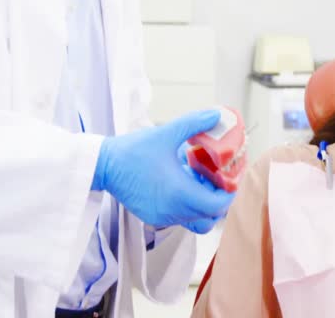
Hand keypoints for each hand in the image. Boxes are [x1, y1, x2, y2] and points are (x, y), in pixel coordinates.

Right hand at [93, 109, 234, 232]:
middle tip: (219, 178)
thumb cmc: (132, 150)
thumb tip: (216, 114)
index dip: (228, 194)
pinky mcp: (153, 216)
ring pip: (195, 220)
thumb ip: (194, 123)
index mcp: (179, 192)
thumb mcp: (166, 133)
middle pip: (209, 216)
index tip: (231, 178)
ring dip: (203, 203)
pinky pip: (180, 217)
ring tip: (199, 179)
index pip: (216, 206)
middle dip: (219, 198)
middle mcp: (172, 210)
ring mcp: (162, 216)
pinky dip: (188, 204)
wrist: (103, 166)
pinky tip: (182, 182)